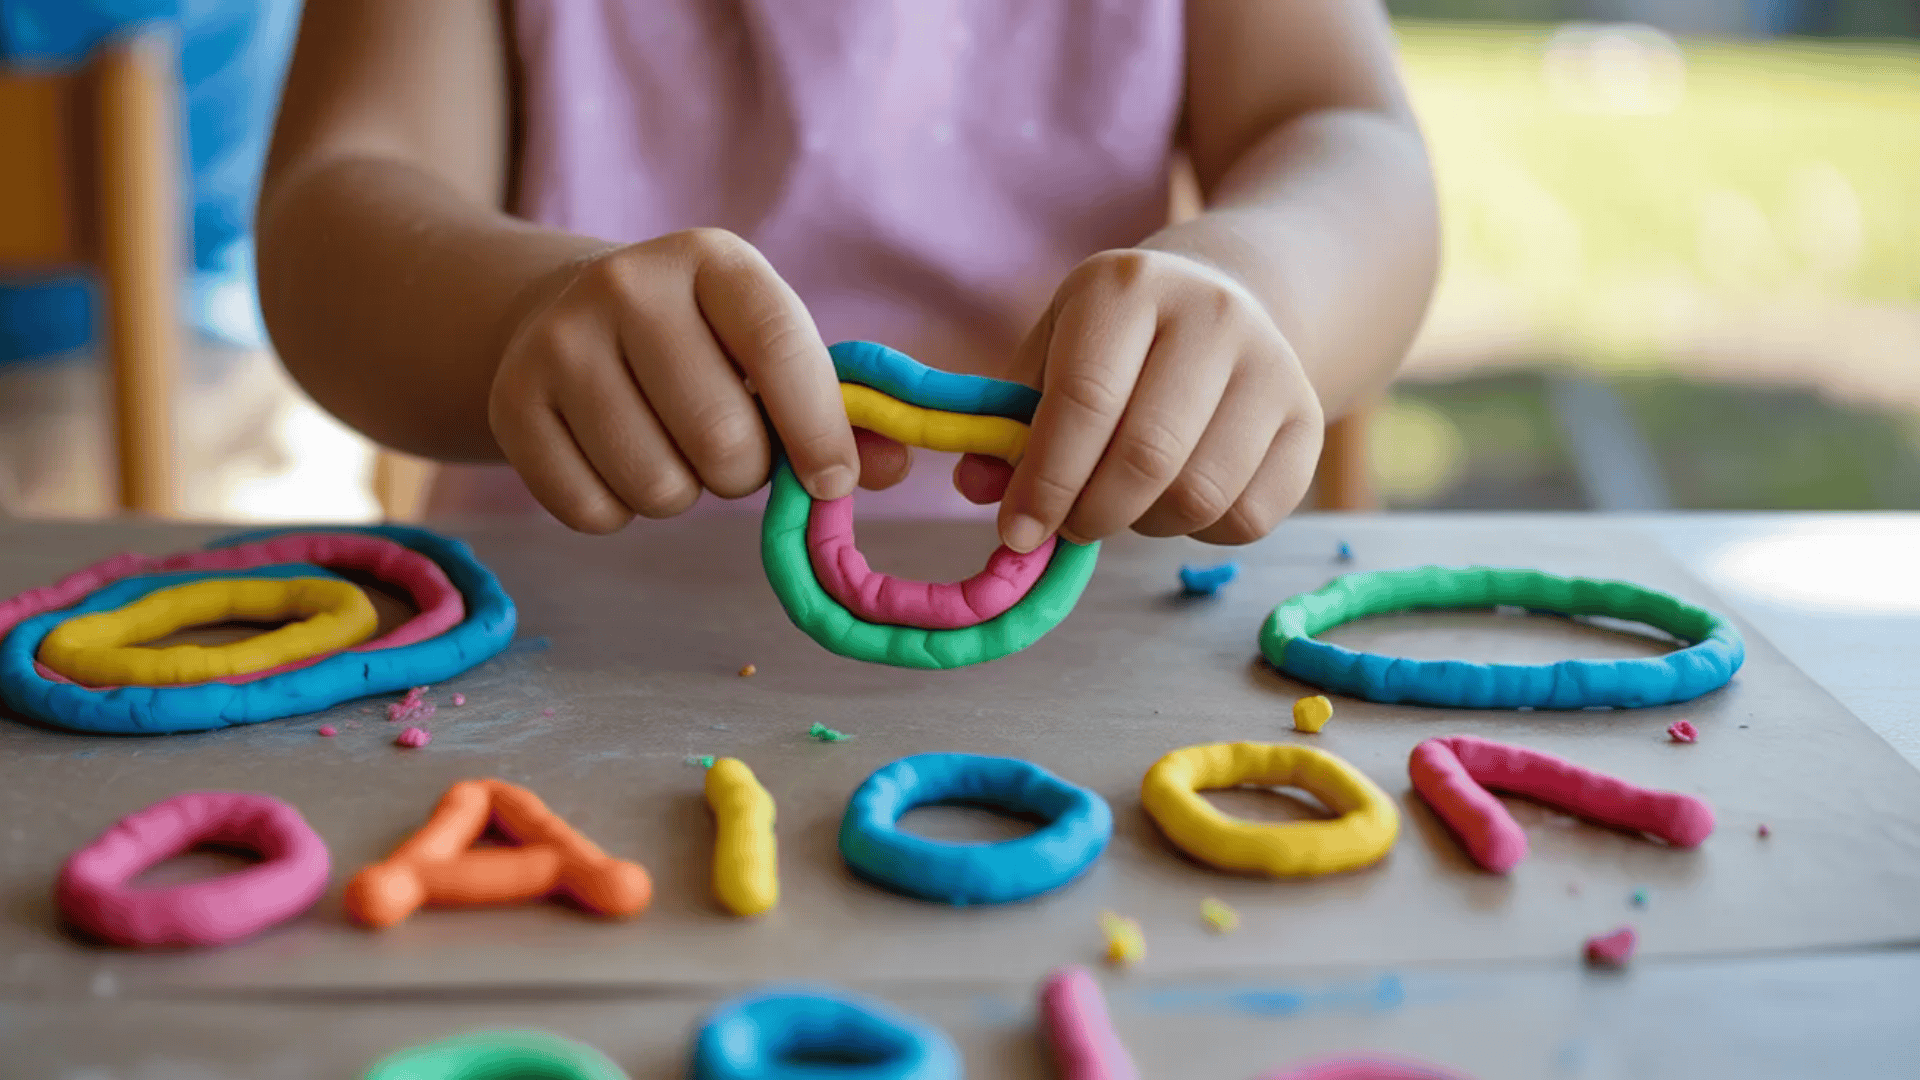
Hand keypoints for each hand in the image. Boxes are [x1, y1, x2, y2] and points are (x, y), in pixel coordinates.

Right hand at [489, 229, 897, 531]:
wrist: (559, 314)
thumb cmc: (697, 342)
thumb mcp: (767, 348)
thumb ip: (836, 407)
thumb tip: (895, 466)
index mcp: (712, 259)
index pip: (779, 346)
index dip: (817, 428)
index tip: (835, 482)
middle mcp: (626, 285)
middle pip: (721, 441)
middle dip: (742, 473)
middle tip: (729, 452)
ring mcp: (558, 342)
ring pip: (658, 487)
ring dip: (680, 493)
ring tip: (667, 447)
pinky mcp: (509, 403)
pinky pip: (592, 512)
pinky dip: (616, 510)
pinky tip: (612, 459)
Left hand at [994, 248, 1323, 550]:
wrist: (1226, 300)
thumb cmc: (1115, 340)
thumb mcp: (1051, 352)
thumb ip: (1010, 422)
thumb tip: (981, 491)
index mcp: (1127, 288)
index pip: (1084, 399)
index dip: (1045, 480)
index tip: (1018, 531)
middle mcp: (1211, 315)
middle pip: (1148, 455)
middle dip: (1093, 514)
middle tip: (1071, 526)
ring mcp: (1273, 365)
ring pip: (1201, 495)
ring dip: (1146, 525)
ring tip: (1124, 503)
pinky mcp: (1309, 419)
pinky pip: (1251, 516)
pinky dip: (1203, 532)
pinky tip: (1178, 499)